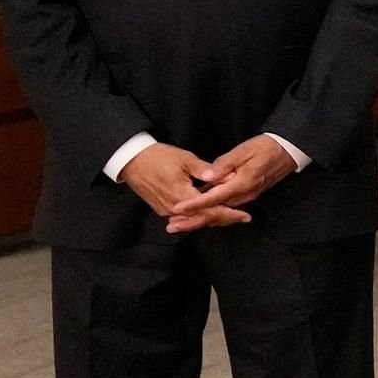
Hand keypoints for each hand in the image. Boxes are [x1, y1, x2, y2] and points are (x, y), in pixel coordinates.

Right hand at [118, 143, 240, 228]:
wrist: (132, 161)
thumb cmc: (159, 157)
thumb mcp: (185, 159)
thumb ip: (204, 170)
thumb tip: (223, 178)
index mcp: (181, 195)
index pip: (210, 211)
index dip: (228, 214)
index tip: (245, 216)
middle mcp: (174, 208)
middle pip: (203, 219)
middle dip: (223, 219)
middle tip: (241, 217)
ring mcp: (166, 210)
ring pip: (194, 220)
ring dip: (211, 218)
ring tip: (230, 215)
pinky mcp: (161, 209)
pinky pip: (184, 218)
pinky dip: (198, 216)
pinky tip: (209, 211)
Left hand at [165, 135, 296, 232]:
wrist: (289, 151)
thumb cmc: (266, 147)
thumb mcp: (244, 150)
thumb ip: (225, 164)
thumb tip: (207, 176)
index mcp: (242, 184)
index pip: (213, 198)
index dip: (194, 204)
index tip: (177, 208)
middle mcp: (244, 195)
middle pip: (215, 212)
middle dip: (193, 220)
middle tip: (172, 226)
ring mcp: (247, 197)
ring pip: (220, 213)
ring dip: (200, 220)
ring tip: (179, 224)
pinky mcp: (248, 196)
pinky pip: (226, 209)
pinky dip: (211, 214)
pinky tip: (198, 215)